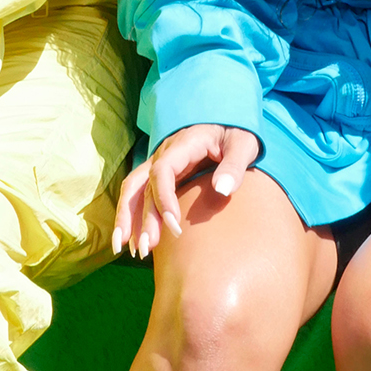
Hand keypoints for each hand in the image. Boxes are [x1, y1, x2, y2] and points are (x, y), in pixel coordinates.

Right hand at [112, 124, 259, 258]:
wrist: (230, 121)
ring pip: (134, 189)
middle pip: (142, 184)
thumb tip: (222, 189)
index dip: (164, 198)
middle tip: (145, 249)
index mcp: (184, 143)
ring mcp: (160, 162)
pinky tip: (132, 239)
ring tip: (127, 250)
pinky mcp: (162, 173)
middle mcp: (165, 152)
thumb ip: (234, 165)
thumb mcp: (243, 144)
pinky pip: (140, 192)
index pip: (162, 170)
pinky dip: (132, 214)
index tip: (174, 225)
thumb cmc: (236, 132)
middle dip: (139, 216)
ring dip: (128, 218)